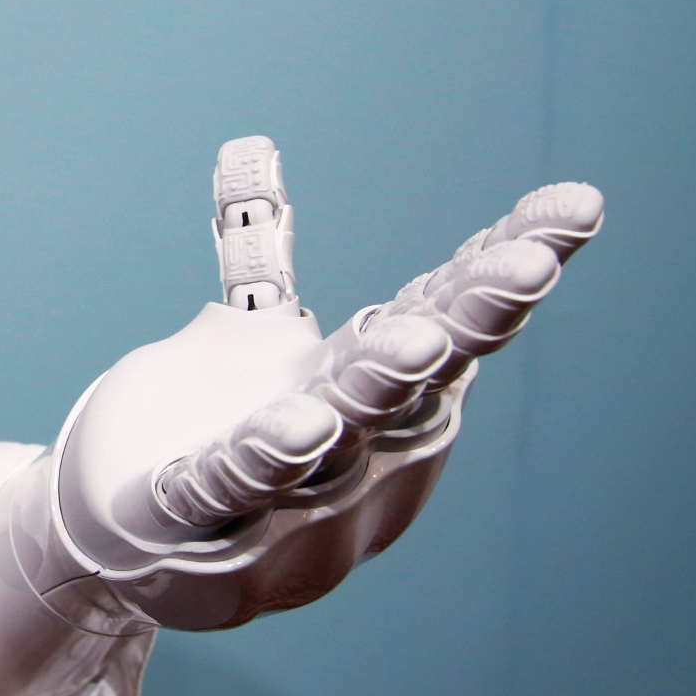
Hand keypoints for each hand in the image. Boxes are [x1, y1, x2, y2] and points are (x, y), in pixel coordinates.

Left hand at [56, 137, 602, 628]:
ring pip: (335, 441)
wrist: (122, 551)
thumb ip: (256, 256)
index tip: (574, 207)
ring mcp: (276, 502)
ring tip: (413, 344)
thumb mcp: (245, 347)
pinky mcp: (186, 521)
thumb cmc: (210, 442)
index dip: (503, 270)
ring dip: (374, 393)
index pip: (447, 326)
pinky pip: (225, 490)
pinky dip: (260, 458)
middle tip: (525, 268)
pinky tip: (289, 427)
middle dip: (466, 325)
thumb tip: (249, 144)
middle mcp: (345, 457)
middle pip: (414, 384)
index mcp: (369, 401)